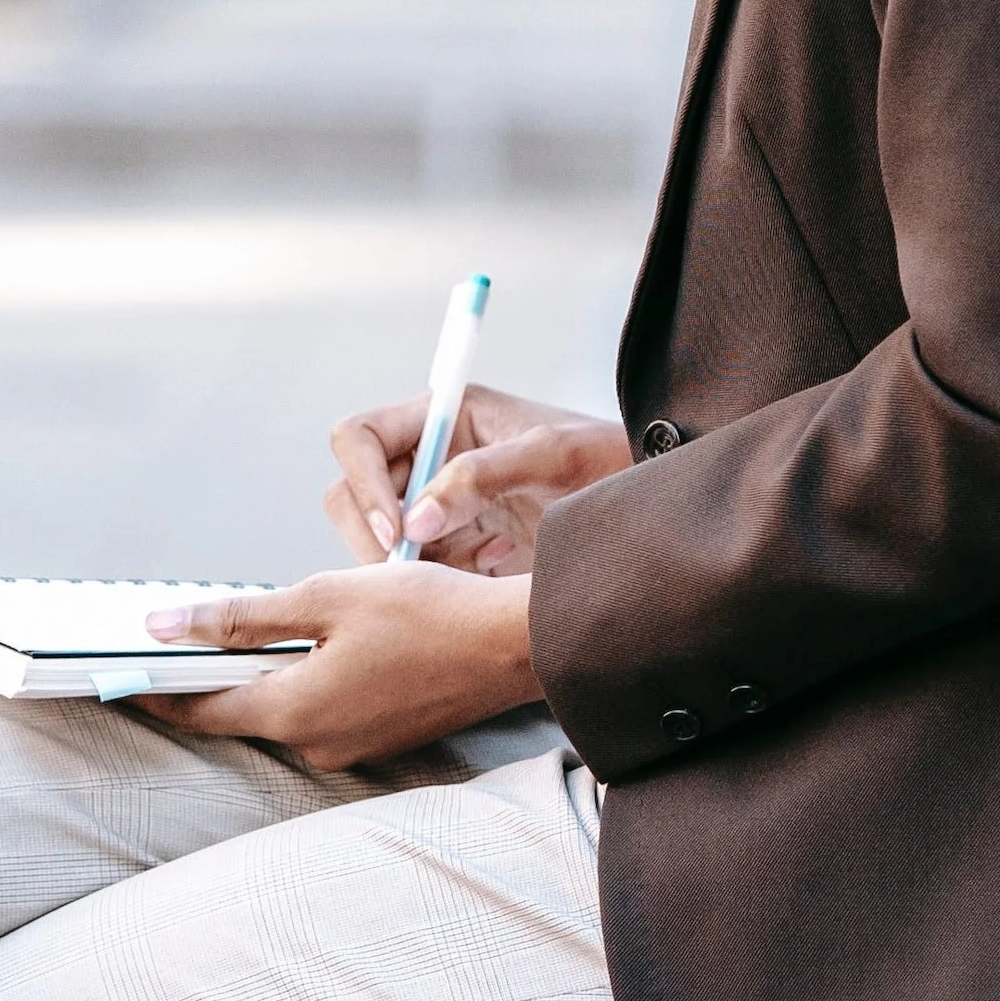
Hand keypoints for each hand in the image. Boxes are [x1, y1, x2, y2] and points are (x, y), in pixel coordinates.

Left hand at [133, 562, 538, 766]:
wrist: (516, 645)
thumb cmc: (430, 613)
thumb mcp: (327, 597)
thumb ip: (242, 616)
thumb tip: (168, 627)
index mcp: (296, 712)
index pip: (202, 710)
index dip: (157, 691)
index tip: (120, 675)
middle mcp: (317, 745)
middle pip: (242, 710)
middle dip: (212, 674)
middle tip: (184, 632)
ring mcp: (352, 748)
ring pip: (285, 707)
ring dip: (266, 671)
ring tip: (258, 624)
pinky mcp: (380, 738)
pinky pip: (324, 710)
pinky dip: (308, 678)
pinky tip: (321, 640)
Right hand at [326, 381, 631, 572]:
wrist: (646, 509)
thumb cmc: (607, 460)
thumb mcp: (551, 456)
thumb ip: (481, 477)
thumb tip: (415, 520)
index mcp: (446, 416)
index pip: (360, 437)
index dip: (363, 480)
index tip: (394, 528)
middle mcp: (432, 457)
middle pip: (353, 492)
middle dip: (374, 533)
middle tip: (416, 568)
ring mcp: (440, 504)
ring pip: (377, 540)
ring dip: (406, 564)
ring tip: (469, 570)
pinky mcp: (455, 547)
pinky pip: (414, 571)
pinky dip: (433, 584)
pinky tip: (486, 575)